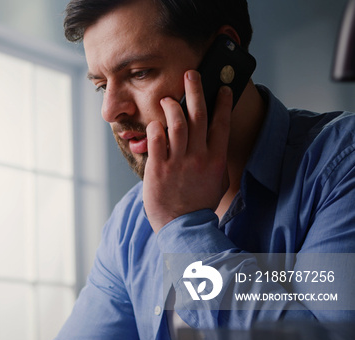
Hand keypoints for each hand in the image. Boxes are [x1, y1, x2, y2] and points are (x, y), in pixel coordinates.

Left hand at [143, 70, 232, 231]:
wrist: (184, 227)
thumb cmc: (200, 205)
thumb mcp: (218, 182)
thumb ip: (217, 162)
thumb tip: (218, 147)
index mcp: (216, 159)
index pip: (221, 124)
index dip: (222, 103)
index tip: (222, 87)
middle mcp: (199, 157)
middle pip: (199, 116)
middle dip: (195, 91)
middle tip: (191, 74)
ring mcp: (178, 162)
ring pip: (177, 125)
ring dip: (172, 107)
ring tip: (167, 98)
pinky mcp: (158, 169)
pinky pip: (157, 141)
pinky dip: (156, 128)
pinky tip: (155, 122)